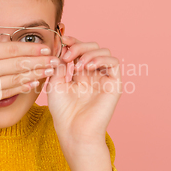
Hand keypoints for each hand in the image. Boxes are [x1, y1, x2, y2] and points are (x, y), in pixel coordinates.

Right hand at [0, 6, 59, 122]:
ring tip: (49, 71)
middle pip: (16, 65)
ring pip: (14, 80)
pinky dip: (20, 88)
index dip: (29, 48)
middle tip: (55, 60)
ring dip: (33, 75)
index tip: (45, 47)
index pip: (8, 50)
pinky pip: (5, 94)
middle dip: (37, 62)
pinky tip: (32, 84)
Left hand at [47, 35, 122, 170]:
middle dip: (79, 46)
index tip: (62, 41)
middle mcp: (93, 74)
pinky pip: (113, 62)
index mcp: (79, 74)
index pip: (80, 50)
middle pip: (92, 47)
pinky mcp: (114, 84)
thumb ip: (60, 63)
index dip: (73, 42)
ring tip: (77, 66)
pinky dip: (100, 59)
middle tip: (67, 56)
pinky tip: (87, 68)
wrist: (73, 129)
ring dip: (88, 53)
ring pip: (104, 51)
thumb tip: (61, 43)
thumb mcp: (56, 82)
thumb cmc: (63, 111)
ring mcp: (104, 78)